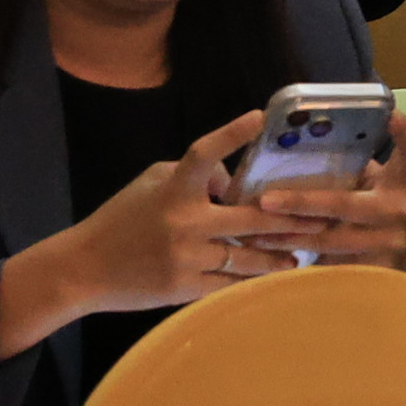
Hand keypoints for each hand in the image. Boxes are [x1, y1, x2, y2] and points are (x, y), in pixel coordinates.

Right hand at [0, 111, 311, 353]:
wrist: (85, 269)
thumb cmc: (122, 219)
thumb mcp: (151, 184)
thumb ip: (193, 176)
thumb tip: (232, 181)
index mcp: (173, 189)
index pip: (203, 154)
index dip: (231, 134)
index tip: (259, 116)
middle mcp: (183, 222)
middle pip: (249, 217)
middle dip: (289, 219)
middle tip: (320, 216)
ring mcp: (186, 258)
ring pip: (247, 255)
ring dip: (279, 255)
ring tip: (304, 252)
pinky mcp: (184, 288)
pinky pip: (229, 283)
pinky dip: (253, 279)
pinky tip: (274, 278)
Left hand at [250, 112, 405, 283]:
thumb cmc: (380, 217)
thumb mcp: (378, 188)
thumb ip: (353, 171)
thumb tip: (297, 145)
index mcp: (400, 183)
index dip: (405, 133)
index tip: (391, 115)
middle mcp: (398, 211)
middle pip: (344, 203)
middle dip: (301, 203)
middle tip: (265, 200)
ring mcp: (388, 247)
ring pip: (328, 241)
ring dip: (288, 236)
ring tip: (254, 233)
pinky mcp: (373, 276)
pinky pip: (325, 269)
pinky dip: (295, 262)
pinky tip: (269, 259)